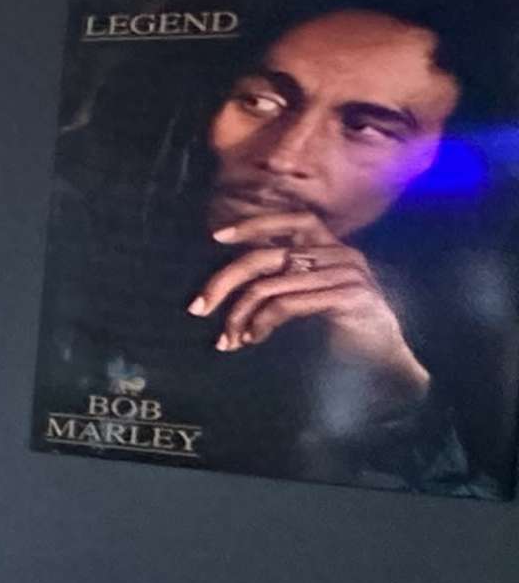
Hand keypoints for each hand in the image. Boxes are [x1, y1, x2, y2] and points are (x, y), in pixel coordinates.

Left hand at [191, 207, 429, 407]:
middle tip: (198, 307)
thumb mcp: (308, 297)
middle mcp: (342, 254)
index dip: (253, 224)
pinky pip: (287, 304)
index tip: (217, 236)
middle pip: (266, 257)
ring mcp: (349, 274)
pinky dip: (262, 323)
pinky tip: (253, 338)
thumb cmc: (339, 332)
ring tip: (229, 338)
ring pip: (270, 285)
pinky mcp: (350, 298)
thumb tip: (227, 282)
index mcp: (332, 248)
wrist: (383, 363)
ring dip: (239, 315)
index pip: (292, 219)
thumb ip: (282, 280)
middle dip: (224, 282)